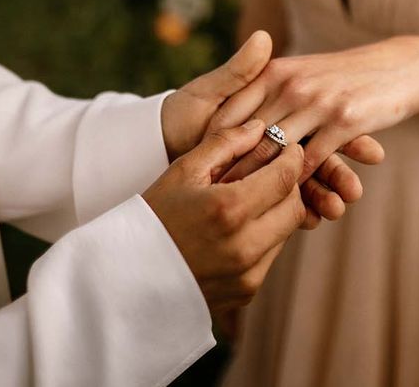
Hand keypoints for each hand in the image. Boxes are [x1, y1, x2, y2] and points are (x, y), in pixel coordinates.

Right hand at [142, 119, 305, 313]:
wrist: (123, 277)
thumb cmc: (152, 216)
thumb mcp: (183, 171)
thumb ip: (225, 142)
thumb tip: (259, 126)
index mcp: (229, 210)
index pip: (285, 178)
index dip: (293, 159)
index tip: (290, 148)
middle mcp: (244, 246)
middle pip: (295, 207)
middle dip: (290, 185)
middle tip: (274, 172)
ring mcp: (247, 274)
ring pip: (287, 232)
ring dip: (279, 211)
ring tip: (253, 198)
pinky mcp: (245, 292)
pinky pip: (271, 255)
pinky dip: (266, 236)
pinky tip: (240, 226)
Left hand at [162, 31, 383, 224]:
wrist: (402, 67)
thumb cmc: (348, 75)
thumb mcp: (302, 71)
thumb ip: (264, 88)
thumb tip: (228, 116)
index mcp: (274, 71)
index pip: (233, 112)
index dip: (213, 147)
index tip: (198, 180)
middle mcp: (291, 84)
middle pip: (250, 137)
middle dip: (231, 174)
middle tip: (211, 209)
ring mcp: (317, 102)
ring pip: (279, 153)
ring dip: (264, 186)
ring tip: (247, 216)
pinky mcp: (344, 120)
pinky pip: (314, 160)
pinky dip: (302, 187)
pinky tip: (295, 208)